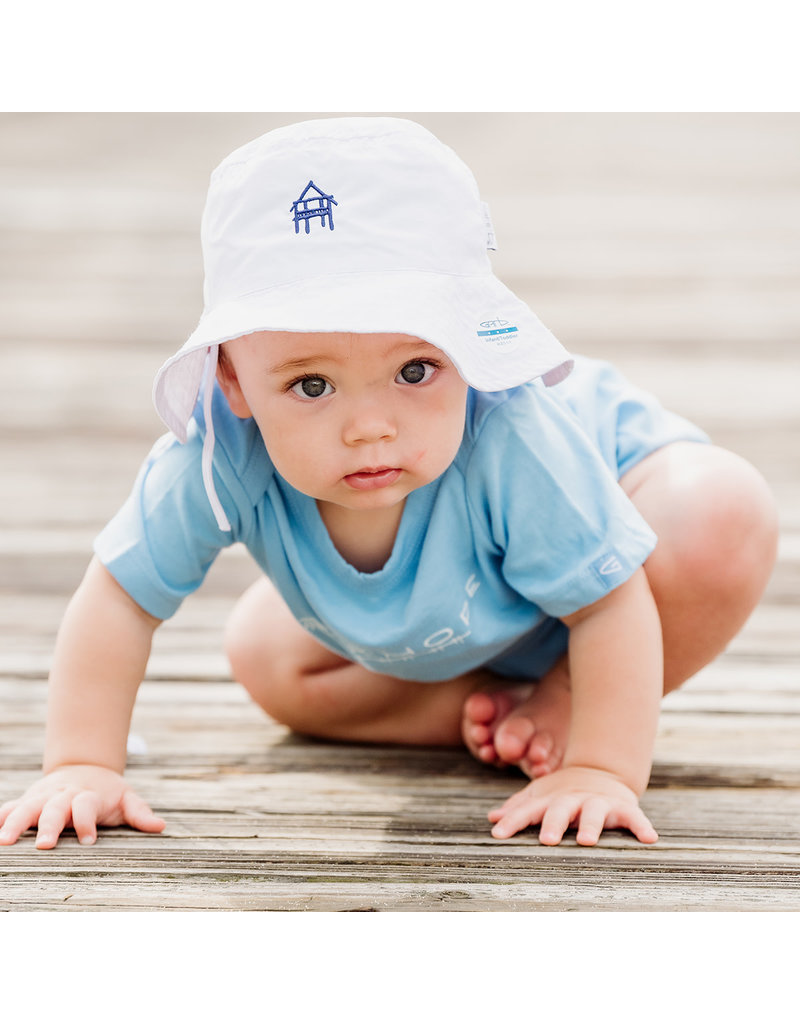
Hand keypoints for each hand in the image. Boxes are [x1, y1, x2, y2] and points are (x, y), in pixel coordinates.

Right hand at [0, 765, 164, 848]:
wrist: (84, 767)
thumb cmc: (106, 791)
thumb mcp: (126, 797)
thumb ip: (140, 813)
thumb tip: (160, 827)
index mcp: (87, 795)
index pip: (86, 806)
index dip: (88, 822)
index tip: (90, 841)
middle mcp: (63, 795)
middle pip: (54, 808)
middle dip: (48, 825)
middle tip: (43, 845)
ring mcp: (42, 796)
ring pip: (27, 807)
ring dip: (15, 823)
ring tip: (5, 841)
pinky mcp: (28, 800)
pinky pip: (10, 807)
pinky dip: (2, 817)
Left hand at [488, 765, 657, 845]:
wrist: (601, 771)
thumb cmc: (563, 792)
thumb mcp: (541, 796)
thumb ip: (519, 808)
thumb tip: (492, 818)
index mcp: (551, 799)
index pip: (528, 810)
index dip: (513, 821)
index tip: (498, 834)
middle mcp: (573, 799)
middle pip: (561, 809)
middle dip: (553, 822)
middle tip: (547, 839)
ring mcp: (598, 802)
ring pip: (594, 812)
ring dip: (591, 825)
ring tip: (587, 841)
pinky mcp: (623, 807)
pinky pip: (635, 818)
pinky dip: (642, 827)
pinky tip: (650, 839)